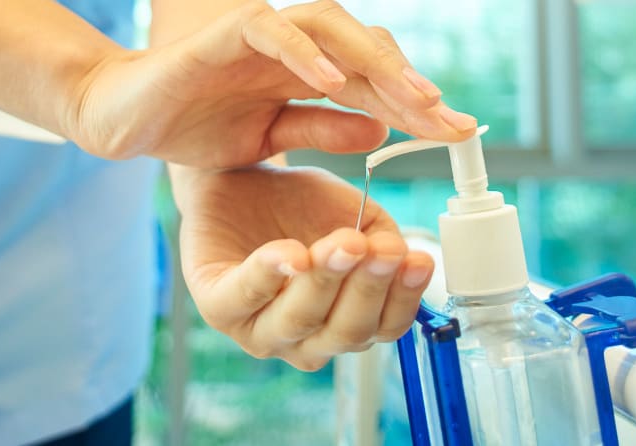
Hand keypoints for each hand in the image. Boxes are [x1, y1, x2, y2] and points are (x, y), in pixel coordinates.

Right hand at [69, 0, 476, 167]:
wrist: (124, 120)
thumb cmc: (194, 125)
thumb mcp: (270, 138)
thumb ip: (322, 127)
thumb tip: (379, 130)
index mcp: (305, 75)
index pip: (371, 84)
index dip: (415, 107)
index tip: (457, 134)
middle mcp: (292, 51)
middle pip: (365, 53)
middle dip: (411, 86)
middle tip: (453, 120)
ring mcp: (260, 38)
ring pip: (330, 27)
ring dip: (374, 61)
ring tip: (414, 96)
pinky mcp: (224, 34)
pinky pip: (270, 29)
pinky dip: (303, 50)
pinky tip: (335, 78)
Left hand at [172, 164, 433, 370]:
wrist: (244, 181)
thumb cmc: (302, 207)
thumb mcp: (357, 217)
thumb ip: (382, 239)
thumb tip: (397, 255)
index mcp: (343, 323)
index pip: (383, 328)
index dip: (403, 299)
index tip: (417, 260)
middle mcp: (305, 338)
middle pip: (346, 332)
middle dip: (367, 288)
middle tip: (380, 249)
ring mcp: (259, 330)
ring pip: (300, 320)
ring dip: (325, 281)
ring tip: (343, 243)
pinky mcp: (218, 308)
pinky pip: (246, 297)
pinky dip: (270, 274)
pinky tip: (291, 252)